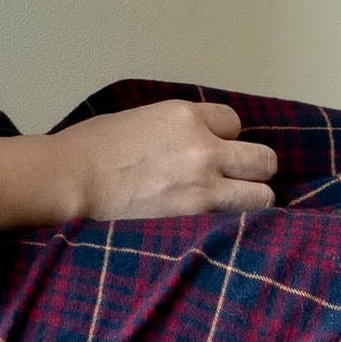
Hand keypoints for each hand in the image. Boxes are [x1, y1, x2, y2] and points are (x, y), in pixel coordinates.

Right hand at [0, 100, 277, 230]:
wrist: (76, 177)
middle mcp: (204, 145)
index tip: (214, 148)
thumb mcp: (143, 118)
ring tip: (239, 206)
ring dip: (254, 199)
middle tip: (239, 178)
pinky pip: (240, 220)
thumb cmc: (97, 144)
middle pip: (263, 158)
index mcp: (186, 115)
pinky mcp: (197, 217)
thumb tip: (192, 141)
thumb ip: (176, 128)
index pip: (234, 122)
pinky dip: (238, 223)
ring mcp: (204, 184)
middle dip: (255, 168)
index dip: (225, 136)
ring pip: (263, 194)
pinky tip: (226, 226)